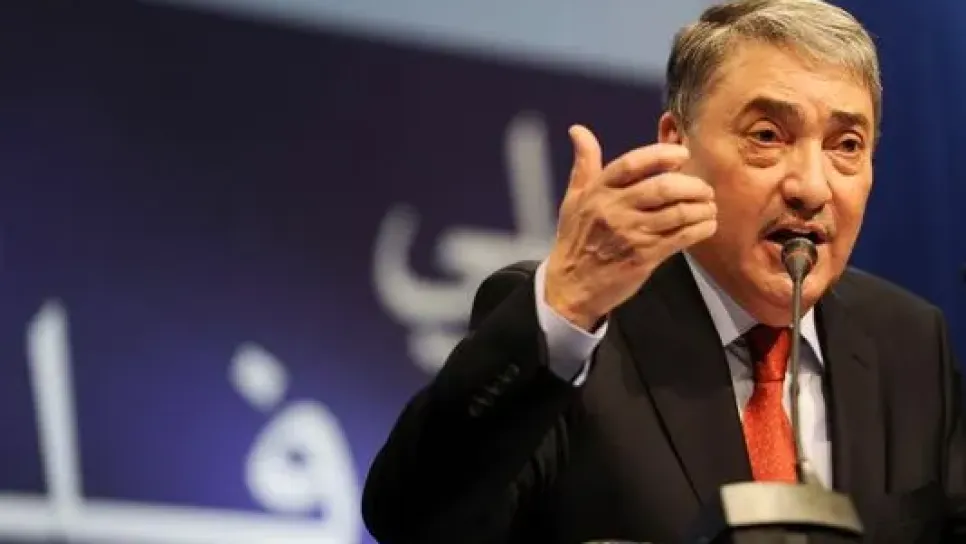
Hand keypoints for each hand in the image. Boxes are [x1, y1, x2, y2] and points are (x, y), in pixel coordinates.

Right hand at [544, 125, 716, 329]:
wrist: (571, 286)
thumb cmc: (575, 239)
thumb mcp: (573, 199)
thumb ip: (584, 164)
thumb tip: (578, 130)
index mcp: (598, 192)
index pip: (632, 163)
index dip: (661, 154)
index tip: (682, 155)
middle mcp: (614, 210)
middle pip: (662, 188)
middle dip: (692, 185)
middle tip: (703, 188)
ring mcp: (631, 234)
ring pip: (677, 213)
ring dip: (701, 207)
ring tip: (709, 206)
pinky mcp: (644, 257)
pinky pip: (681, 238)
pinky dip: (700, 228)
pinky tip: (706, 225)